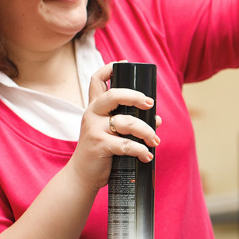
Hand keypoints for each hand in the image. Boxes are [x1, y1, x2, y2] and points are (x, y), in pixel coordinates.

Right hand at [68, 62, 161, 190]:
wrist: (82, 176)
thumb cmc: (101, 152)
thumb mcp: (112, 133)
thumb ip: (131, 122)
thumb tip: (156, 118)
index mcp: (95, 107)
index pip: (97, 80)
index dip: (109, 68)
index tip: (125, 63)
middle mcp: (92, 114)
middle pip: (114, 94)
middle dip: (136, 96)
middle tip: (150, 103)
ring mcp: (94, 129)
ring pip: (127, 122)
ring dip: (146, 131)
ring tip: (155, 141)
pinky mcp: (99, 145)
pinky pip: (126, 144)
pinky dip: (141, 150)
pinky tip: (147, 156)